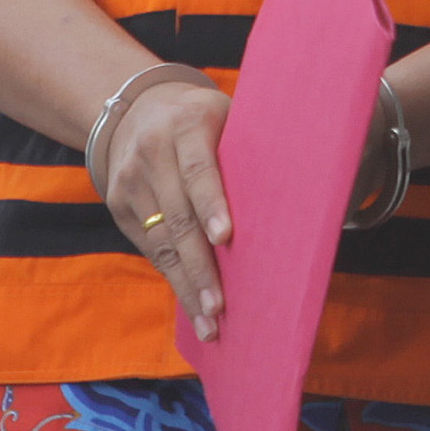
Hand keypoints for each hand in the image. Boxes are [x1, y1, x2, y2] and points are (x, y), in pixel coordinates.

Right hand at [100, 81, 233, 340]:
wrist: (136, 108)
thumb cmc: (204, 121)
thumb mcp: (227, 117)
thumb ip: (251, 151)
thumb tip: (312, 196)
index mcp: (187, 125)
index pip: (199, 170)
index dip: (212, 204)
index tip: (226, 238)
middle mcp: (152, 150)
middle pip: (178, 216)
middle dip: (200, 266)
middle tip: (220, 306)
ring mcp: (130, 179)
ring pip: (161, 241)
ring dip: (186, 284)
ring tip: (209, 323)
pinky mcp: (117, 202)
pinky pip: (148, 247)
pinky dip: (173, 277)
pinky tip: (191, 303)